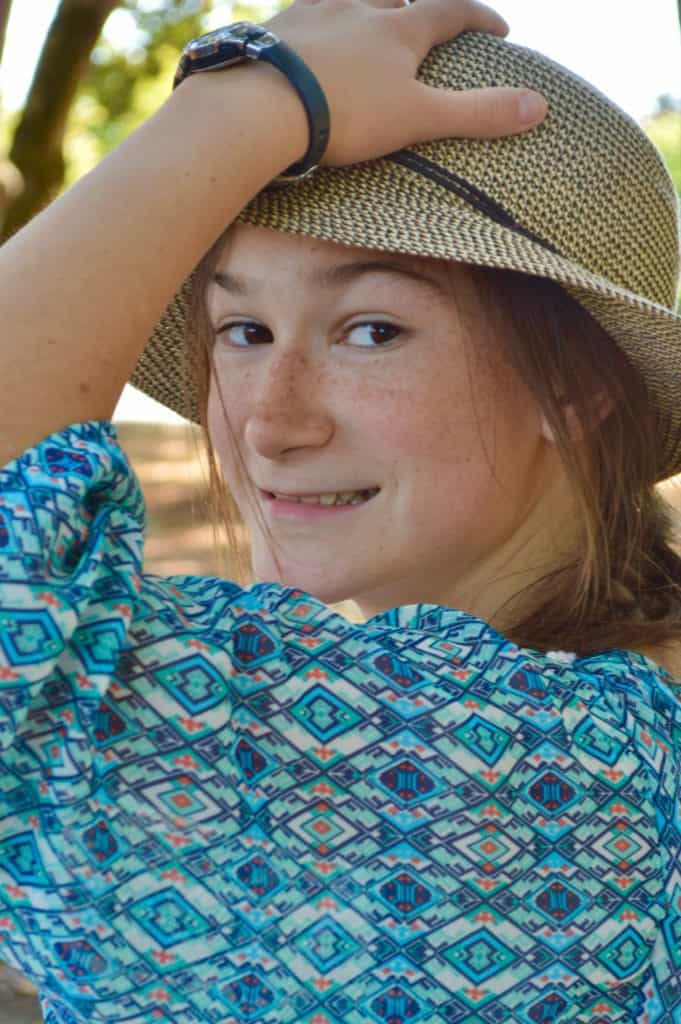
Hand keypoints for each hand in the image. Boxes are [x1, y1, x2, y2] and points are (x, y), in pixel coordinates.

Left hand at [261, 0, 547, 167]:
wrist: (262, 105)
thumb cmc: (345, 114)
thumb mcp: (419, 118)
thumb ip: (477, 114)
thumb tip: (540, 107)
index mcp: (399, 30)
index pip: (451, 12)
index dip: (478, 20)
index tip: (498, 31)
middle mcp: (359, 8)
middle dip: (417, 4)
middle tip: (424, 16)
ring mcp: (315, 13)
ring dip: (366, 3)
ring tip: (369, 14)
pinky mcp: (277, 27)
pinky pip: (304, 10)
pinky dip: (318, 16)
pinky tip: (311, 28)